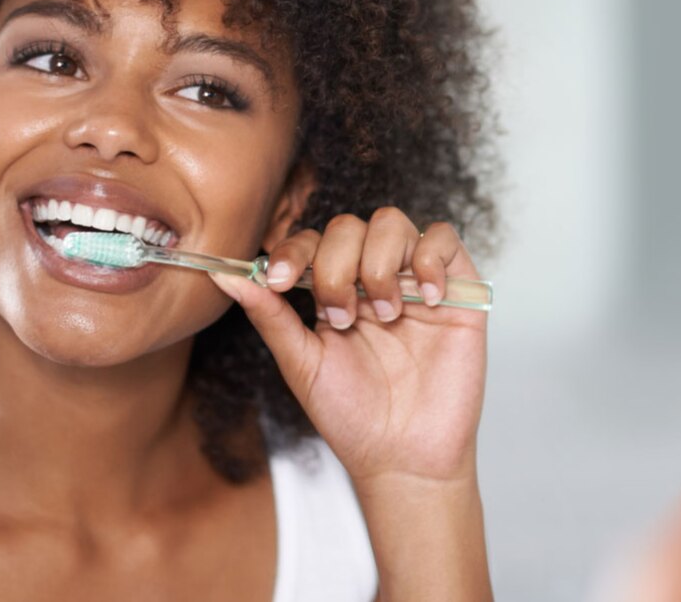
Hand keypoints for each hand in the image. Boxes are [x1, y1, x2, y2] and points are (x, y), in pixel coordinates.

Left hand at [209, 207, 486, 484]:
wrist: (403, 457)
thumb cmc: (352, 416)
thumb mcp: (301, 363)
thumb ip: (269, 315)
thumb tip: (224, 276)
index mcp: (334, 291)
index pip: (313, 241)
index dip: (294, 251)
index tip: (281, 282)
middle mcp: (373, 278)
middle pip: (350, 225)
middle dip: (337, 265)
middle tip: (341, 318)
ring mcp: (414, 281)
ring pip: (392, 222)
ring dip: (378, 263)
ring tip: (383, 314)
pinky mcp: (457, 290)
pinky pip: (443, 239)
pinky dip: (429, 259)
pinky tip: (424, 300)